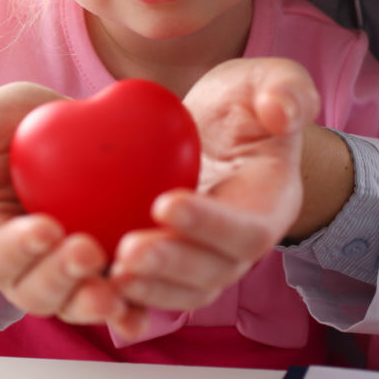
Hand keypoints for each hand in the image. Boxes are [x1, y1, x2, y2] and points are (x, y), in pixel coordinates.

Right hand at [0, 82, 148, 336]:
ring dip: (90, 303)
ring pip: (71, 304)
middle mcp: (20, 268)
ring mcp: (63, 277)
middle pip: (32, 290)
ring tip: (113, 289)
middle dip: (58, 277)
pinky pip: (114, 304)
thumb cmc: (15, 126)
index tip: (43, 228)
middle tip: (86, 249)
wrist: (71, 128)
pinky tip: (140, 312)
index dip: (14, 248)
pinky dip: (127, 314)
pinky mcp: (104, 275)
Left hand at [107, 58, 319, 311]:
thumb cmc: (246, 104)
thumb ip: (286, 90)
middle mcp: (240, 243)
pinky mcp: (172, 261)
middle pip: (213, 270)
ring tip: (109, 270)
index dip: (209, 223)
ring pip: (184, 290)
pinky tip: (92, 285)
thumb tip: (282, 112)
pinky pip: (154, 288)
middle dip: (171, 265)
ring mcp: (207, 258)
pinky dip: (128, 298)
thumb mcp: (269, 80)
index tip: (165, 203)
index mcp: (268, 202)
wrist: (216, 129)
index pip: (247, 227)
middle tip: (128, 251)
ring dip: (148, 287)